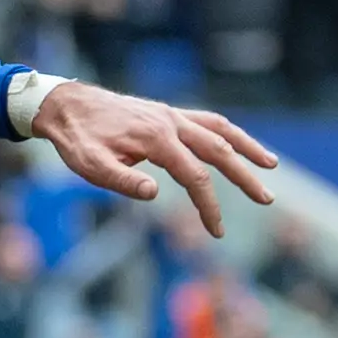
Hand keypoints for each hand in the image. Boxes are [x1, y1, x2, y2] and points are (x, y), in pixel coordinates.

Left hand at [31, 82, 277, 236]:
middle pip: (218, 150)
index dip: (209, 206)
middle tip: (266, 199)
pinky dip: (226, 132)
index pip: (195, 177)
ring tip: (270, 165)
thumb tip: (154, 193)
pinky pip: (206, 120)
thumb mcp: (91, 166)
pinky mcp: (167, 114)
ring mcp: (171, 115)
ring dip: (247, 147)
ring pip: (219, 129)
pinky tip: (236, 145)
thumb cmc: (77, 141)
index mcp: (156, 139)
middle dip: (244, 177)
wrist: (67, 106)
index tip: (216, 231)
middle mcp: (170, 122)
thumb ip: (122, 181)